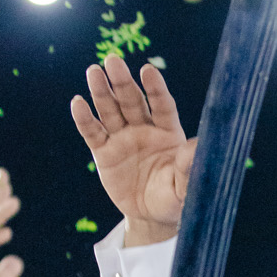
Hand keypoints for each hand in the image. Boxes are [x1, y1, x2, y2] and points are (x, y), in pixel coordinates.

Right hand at [70, 57, 195, 246]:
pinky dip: (84, 119)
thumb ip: (188, 167)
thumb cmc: (173, 198)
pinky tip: (78, 103)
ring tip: (94, 72)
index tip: (147, 70)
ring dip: (102, 92)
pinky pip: (92, 133)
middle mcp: (144, 129)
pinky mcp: (103, 152)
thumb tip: (198, 146)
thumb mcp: (184, 188)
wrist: (151, 216)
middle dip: (122, 82)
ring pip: (110, 111)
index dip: (155, 88)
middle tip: (113, 60)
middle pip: (132, 101)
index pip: (162, 105)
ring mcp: (122, 138)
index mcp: (168, 132)